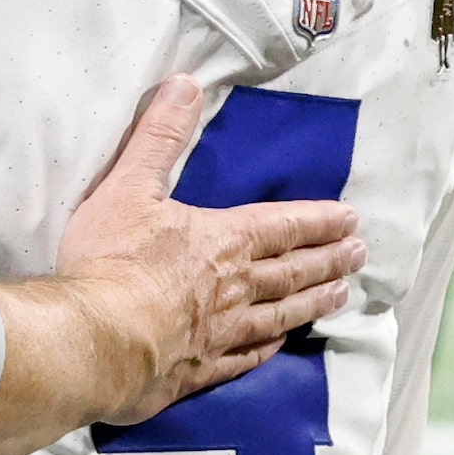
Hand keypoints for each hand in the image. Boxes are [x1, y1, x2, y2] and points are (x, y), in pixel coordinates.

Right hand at [0, 78, 364, 454]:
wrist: (93, 342)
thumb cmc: (110, 261)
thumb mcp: (128, 186)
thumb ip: (159, 136)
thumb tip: (185, 83)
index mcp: (222, 241)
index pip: (282, 226)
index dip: (318, 220)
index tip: (352, 220)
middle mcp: (234, 288)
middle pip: (292, 271)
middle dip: (328, 260)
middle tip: (360, 255)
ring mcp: (221, 334)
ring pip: (280, 315)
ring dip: (312, 303)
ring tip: (340, 295)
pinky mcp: (200, 371)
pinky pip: (246, 358)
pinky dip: (267, 349)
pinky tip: (279, 346)